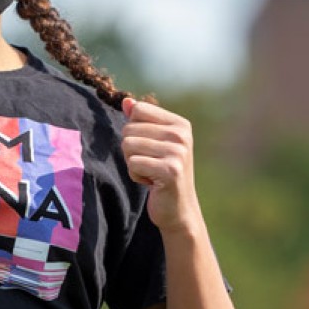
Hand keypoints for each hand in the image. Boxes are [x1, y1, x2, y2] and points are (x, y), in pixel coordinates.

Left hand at [121, 97, 200, 233]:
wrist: (178, 208)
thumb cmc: (162, 172)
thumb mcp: (153, 143)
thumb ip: (140, 121)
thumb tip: (126, 101)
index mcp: (179, 124)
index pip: (138, 110)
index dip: (133, 130)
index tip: (148, 147)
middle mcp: (181, 135)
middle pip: (129, 129)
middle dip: (131, 150)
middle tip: (149, 163)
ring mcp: (178, 152)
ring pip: (128, 146)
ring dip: (132, 163)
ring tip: (150, 172)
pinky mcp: (170, 170)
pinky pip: (133, 164)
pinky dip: (136, 175)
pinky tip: (151, 182)